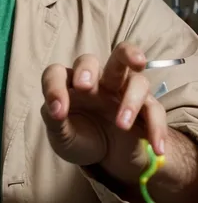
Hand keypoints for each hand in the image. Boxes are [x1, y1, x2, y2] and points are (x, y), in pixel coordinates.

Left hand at [40, 43, 167, 184]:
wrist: (104, 155)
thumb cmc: (78, 136)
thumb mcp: (60, 134)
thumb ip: (54, 120)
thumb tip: (56, 110)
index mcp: (72, 82)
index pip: (58, 72)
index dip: (55, 87)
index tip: (57, 111)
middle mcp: (100, 80)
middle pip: (112, 56)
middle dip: (108, 63)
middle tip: (88, 86)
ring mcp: (123, 91)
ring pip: (136, 80)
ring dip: (130, 101)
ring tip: (121, 125)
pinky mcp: (144, 109)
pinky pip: (155, 109)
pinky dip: (156, 127)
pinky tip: (155, 146)